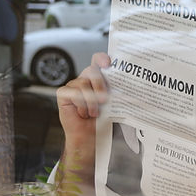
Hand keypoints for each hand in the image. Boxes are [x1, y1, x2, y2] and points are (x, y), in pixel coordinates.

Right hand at [56, 53, 111, 178]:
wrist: (90, 138)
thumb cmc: (103, 121)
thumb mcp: (114, 104)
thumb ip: (116, 91)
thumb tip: (131, 83)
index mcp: (99, 79)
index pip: (98, 60)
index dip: (102, 58)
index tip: (108, 63)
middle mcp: (86, 79)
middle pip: (92, 70)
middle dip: (100, 84)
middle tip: (105, 100)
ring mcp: (74, 85)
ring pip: (83, 84)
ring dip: (91, 101)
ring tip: (94, 113)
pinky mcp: (64, 93)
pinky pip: (72, 93)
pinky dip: (80, 105)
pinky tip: (82, 113)